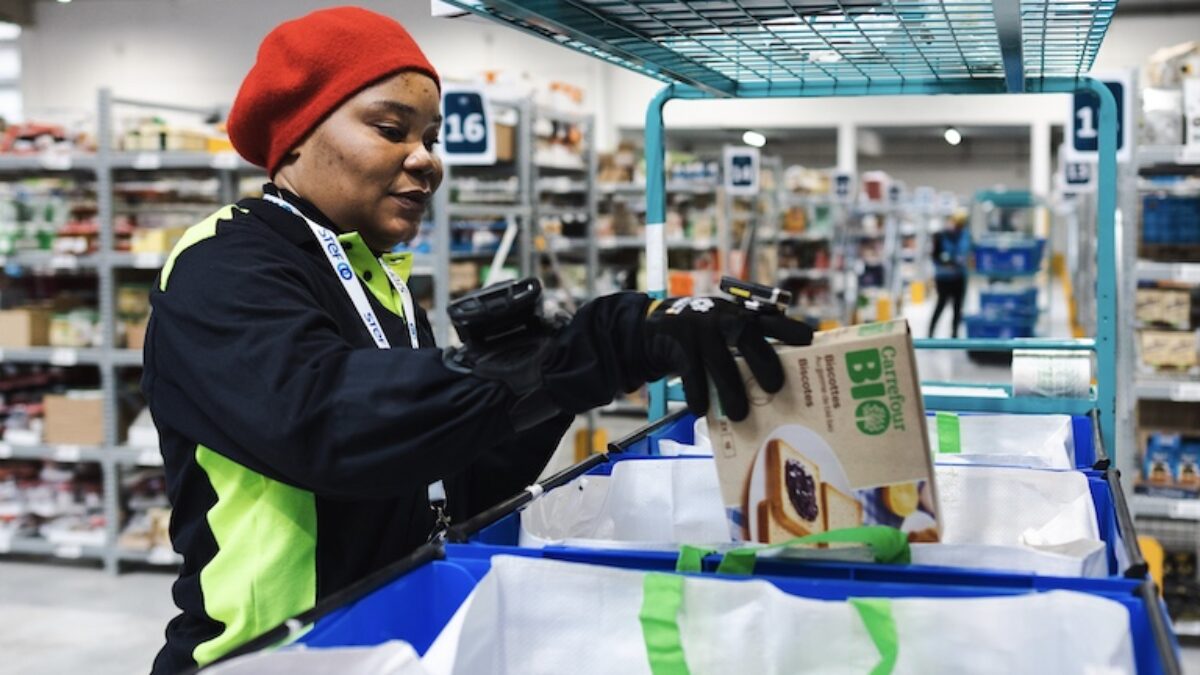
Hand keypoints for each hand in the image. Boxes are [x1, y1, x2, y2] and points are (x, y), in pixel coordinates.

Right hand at [643, 296, 813, 420]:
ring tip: (741, 415)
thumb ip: (748, 343)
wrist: (655, 327)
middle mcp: (723, 317)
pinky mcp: (678, 342)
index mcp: (741, 314)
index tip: (808, 340)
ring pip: (720, 363)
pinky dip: (698, 394)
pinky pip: (692, 373)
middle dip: (764, 363)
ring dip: (732, 392)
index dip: (790, 328)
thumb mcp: (725, 328)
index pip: (771, 319)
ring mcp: (700, 328)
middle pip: (748, 337)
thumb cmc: (702, 335)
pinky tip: (702, 410)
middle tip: (775, 388)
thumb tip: (779, 380)